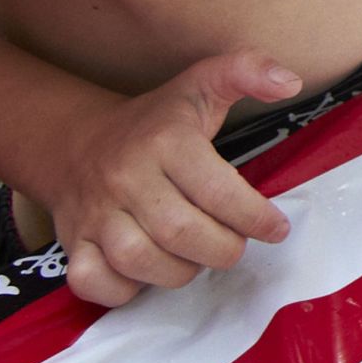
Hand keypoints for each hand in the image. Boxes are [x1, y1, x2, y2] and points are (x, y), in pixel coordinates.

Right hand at [33, 51, 300, 306]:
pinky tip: (150, 273)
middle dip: (223, 248)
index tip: (276, 228)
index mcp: (165, 141)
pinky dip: (124, 290)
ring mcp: (94, 212)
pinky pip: (94, 282)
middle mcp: (125, 177)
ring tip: (199, 256)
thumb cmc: (155, 121)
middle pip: (181, 232)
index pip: (216, 190)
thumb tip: (290, 82)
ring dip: (181, 271)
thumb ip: (248, 72)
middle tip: (235, 244)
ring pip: (139, 261)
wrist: (75, 141)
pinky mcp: (71, 242)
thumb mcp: (203, 83)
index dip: (254, 217)